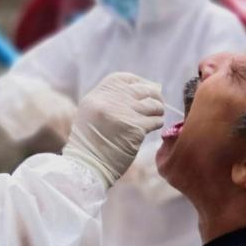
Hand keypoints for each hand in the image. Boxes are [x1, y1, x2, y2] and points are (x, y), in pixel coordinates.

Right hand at [62, 73, 164, 187]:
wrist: (87, 167)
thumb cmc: (90, 144)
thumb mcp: (91, 114)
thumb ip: (110, 100)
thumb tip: (140, 91)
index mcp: (97, 96)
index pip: (124, 79)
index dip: (139, 83)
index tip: (145, 92)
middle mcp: (109, 100)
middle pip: (141, 90)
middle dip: (154, 96)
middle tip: (157, 104)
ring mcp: (123, 113)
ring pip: (152, 104)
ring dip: (158, 110)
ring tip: (155, 117)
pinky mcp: (135, 128)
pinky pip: (155, 120)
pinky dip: (157, 123)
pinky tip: (153, 127)